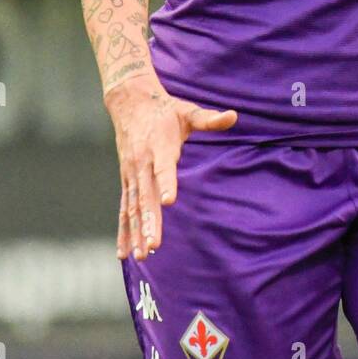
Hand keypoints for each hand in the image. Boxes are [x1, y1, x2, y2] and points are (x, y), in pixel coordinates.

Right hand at [105, 74, 236, 260]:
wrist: (130, 103)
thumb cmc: (165, 110)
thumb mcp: (187, 111)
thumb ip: (209, 119)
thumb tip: (233, 116)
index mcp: (159, 147)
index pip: (163, 168)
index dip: (166, 183)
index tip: (170, 201)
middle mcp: (142, 163)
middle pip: (145, 195)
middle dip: (149, 221)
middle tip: (154, 245)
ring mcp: (132, 174)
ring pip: (133, 207)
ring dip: (136, 232)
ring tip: (142, 255)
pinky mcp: (127, 181)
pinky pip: (124, 208)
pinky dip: (123, 230)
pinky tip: (123, 253)